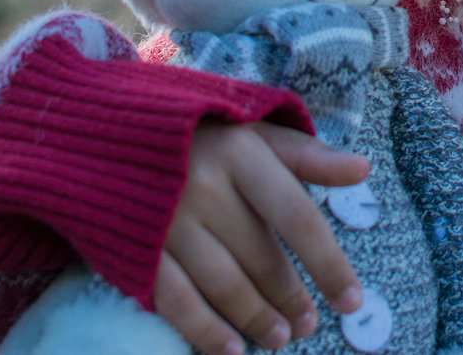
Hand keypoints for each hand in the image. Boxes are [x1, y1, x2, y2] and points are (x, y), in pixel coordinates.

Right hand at [156, 121, 369, 354]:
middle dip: (290, 297)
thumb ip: (306, 155)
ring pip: (223, 284)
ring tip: (281, 338)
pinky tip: (230, 350)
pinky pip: (176, 299)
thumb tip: (363, 170)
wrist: (100, 129)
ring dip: (256, 318)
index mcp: (242, 154)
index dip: (329, 264)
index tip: (352, 300)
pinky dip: (204, 330)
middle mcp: (205, 188)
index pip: (298, 218)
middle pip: (261, 257)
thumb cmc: (195, 131)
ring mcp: (167, 221)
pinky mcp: (136, 248)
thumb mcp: (251, 130)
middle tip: (309, 324)